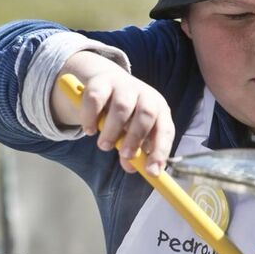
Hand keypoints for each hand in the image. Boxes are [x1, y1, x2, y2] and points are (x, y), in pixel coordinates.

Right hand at [52, 52, 173, 174]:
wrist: (106, 81)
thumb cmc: (126, 113)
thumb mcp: (132, 131)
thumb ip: (134, 150)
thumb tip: (131, 168)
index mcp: (159, 109)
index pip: (165, 131)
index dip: (160, 152)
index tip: (151, 172)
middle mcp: (145, 95)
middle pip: (146, 114)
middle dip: (136, 138)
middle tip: (124, 155)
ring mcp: (124, 85)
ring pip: (122, 108)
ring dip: (112, 131)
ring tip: (103, 145)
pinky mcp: (102, 81)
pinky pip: (96, 99)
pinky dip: (91, 118)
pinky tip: (89, 130)